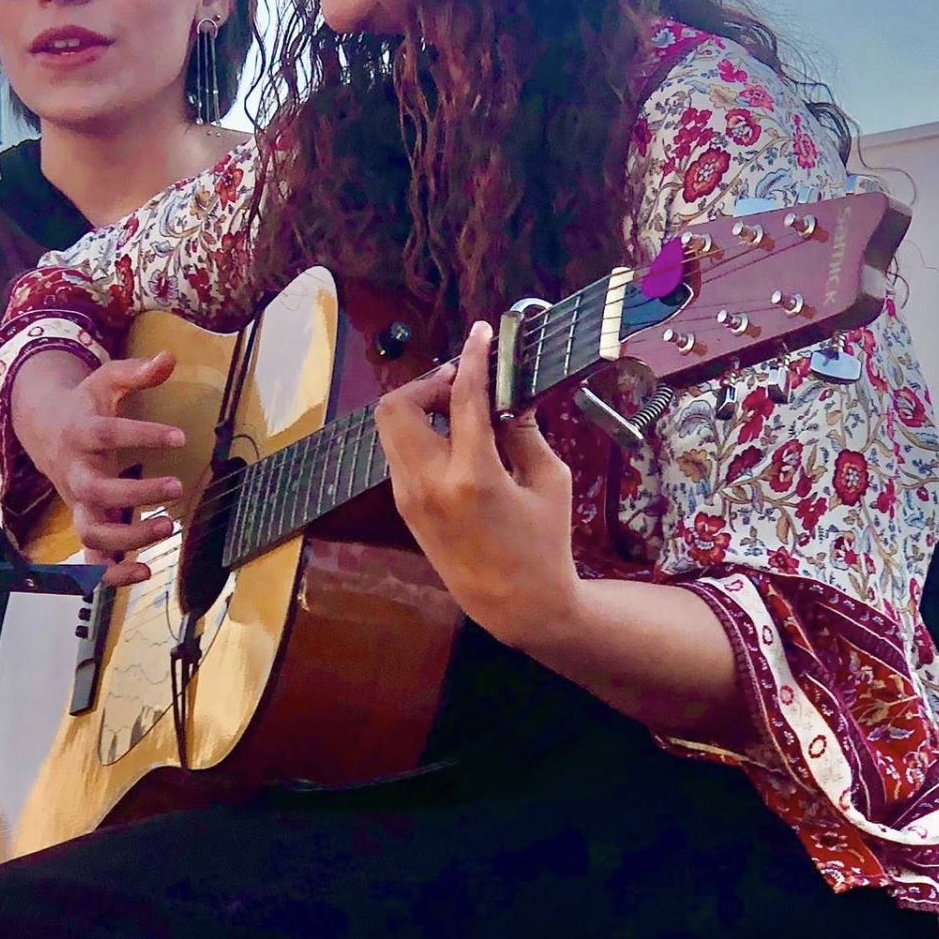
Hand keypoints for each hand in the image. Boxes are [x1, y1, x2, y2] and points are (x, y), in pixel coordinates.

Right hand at [15, 351, 186, 585]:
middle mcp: (74, 474)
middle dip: (134, 494)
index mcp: (80, 434)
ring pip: (91, 533)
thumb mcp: (106, 381)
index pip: (108, 433)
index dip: (143, 435)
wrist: (46, 431)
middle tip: (176, 486)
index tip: (180, 436)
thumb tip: (170, 357)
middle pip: (95, 491)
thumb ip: (137, 372)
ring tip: (168, 528)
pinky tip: (146, 575)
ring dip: (127, 539)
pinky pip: (91, 561)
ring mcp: (78, 504)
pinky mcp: (85, 524)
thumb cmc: (85, 406)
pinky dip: (112, 575)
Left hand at [373, 321, 585, 650]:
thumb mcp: (548, 481)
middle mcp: (428, 483)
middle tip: (461, 382)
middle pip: (396, 405)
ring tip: (458, 408)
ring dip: (418, 406)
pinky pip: (398, 451)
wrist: (514, 605)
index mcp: (472, 476)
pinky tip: (452, 438)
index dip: (472, 358)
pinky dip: (418, 432)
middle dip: (426, 382)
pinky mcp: (403, 506)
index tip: (480, 333)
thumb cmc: (544, 543)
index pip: (462, 398)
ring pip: (390, 426)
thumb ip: (525, 430)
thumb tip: (511, 390)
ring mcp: (408, 496)